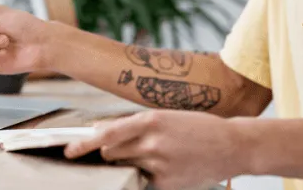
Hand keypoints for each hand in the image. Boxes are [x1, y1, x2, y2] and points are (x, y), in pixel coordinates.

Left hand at [64, 110, 249, 189]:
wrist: (232, 145)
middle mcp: (153, 142)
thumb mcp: (167, 118)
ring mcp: (160, 164)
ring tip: (156, 155)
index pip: (107, 134)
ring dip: (131, 162)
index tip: (70, 150)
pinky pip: (144, 181)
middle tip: (121, 149)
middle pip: (112, 152)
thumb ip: (137, 126)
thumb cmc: (198, 128)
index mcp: (152, 120)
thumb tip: (105, 133)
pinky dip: (148, 175)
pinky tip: (168, 166)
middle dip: (110, 152)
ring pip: (127, 166)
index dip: (85, 143)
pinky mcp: (168, 183)